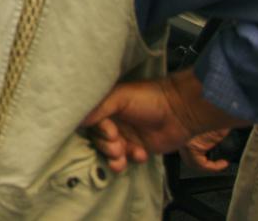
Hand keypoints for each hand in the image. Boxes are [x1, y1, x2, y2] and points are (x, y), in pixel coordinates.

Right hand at [81, 70, 234, 172]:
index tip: (110, 132)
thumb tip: (77, 120)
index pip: (89, 123)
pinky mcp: (138, 149)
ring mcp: (125, 137)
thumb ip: (98, 107)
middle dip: (107, 146)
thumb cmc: (149, 98)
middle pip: (98, 141)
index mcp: (105, 107)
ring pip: (110, 153)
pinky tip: (141, 154)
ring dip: (115, 157)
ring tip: (125, 155)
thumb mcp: (120, 97)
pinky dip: (131, 160)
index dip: (97, 131)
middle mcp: (112, 122)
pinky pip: (127, 160)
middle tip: (119, 145)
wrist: (180, 111)